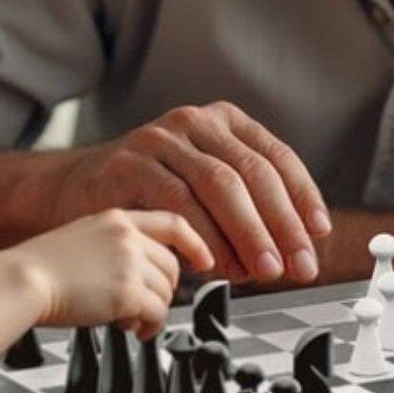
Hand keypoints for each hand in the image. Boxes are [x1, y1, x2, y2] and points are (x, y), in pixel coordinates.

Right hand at [9, 209, 213, 339]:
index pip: (173, 222)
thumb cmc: (42, 266)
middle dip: (162, 291)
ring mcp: (130, 263)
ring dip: (150, 312)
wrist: (22, 280)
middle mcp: (128, 237)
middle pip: (172, 267)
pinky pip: (157, 314)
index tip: (205, 260)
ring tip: (126, 318)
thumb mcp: (84, 237)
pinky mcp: (128, 292)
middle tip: (141, 307)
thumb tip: (145, 272)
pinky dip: (147, 327)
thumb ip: (117, 245)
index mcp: (118, 218)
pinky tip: (128, 328)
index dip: (195, 244)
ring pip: (166, 293)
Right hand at [52, 102, 331, 284]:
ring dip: (247, 235)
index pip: (276, 156)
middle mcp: (192, 122)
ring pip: (219, 185)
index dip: (302, 199)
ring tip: (259, 271)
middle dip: (280, 225)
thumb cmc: (150, 194)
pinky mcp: (128, 164)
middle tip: (294, 265)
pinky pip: (177, 203)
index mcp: (221, 121)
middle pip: (251, 172)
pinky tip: (215, 265)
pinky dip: (203, 237)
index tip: (317, 235)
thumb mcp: (204, 186)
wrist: (76, 191)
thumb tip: (297, 248)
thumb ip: (247, 208)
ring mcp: (159, 139)